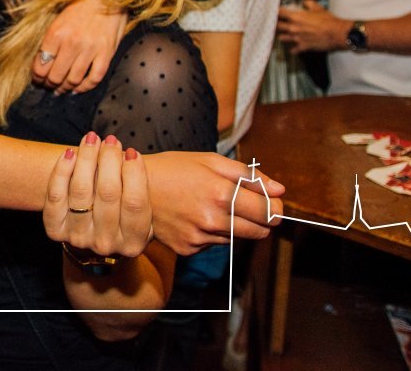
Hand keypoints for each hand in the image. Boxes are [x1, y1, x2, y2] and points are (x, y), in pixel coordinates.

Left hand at [34, 0, 126, 94]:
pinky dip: (85, 87)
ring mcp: (90, 49)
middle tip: (48, 86)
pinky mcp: (107, 53)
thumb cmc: (81, 5)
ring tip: (61, 89)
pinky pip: (94, 78)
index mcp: (56, 33)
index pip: (41, 65)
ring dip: (65, 88)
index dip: (37, 77)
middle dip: (49, 85)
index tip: (37, 79)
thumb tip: (41, 61)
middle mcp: (72, 43)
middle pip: (55, 76)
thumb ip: (50, 39)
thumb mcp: (58, 17)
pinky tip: (79, 88)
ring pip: (73, 80)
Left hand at [43, 133, 151, 258]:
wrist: (92, 234)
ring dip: (86, 159)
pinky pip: (55, 196)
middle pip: (108, 193)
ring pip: (81, 191)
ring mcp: (79, 237)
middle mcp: (105, 243)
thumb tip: (128, 153)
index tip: (131, 151)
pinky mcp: (56, 229)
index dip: (134, 173)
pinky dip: (61, 172)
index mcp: (133, 242)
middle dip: (110, 160)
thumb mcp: (141, 208)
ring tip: (92, 139)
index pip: (135, 203)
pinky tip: (69, 153)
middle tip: (110, 140)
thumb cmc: (121, 212)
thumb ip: (139, 186)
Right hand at [144, 152, 283, 254]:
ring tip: (213, 205)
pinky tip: (196, 216)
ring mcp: (200, 237)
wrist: (131, 188)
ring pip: (237, 238)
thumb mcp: (210, 161)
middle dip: (262, 220)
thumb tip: (279, 190)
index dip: (276, 208)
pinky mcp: (188, 248)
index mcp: (221, 193)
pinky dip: (213, 232)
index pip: (269, 213)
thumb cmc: (172, 169)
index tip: (273, 203)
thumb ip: (248, 175)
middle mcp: (213, 219)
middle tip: (251, 206)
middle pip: (259, 232)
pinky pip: (214, 244)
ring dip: (235, 225)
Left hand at [277, 0, 346, 53]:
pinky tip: (293, 48)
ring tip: (283, 36)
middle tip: (275, 24)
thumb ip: (309, 3)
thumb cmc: (328, 20)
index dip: (275, 11)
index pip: (279, 13)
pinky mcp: (303, 47)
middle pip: (277, 26)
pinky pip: (293, 50)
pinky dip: (293, 49)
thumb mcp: (318, 8)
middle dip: (275, 25)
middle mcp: (293, 27)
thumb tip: (305, 2)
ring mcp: (297, 38)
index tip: (273, 11)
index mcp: (296, 17)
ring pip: (282, 38)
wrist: (337, 33)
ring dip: (282, 37)